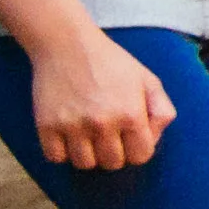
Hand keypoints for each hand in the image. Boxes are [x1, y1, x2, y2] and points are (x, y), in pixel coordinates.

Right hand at [27, 26, 175, 169]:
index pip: (140, 157)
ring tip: (87, 135)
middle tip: (107, 134)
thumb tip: (153, 140)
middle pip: (112, 163)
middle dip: (113, 152)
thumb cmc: (111, 62)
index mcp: (131, 114)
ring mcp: (73, 125)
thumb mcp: (148, 80)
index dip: (136, 149)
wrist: (67, 43)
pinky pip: (56, 157)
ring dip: (88, 154)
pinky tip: (67, 134)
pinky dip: (61, 151)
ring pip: (84, 164)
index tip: (128, 138)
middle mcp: (103, 123)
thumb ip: (162, 112)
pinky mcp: (46, 125)